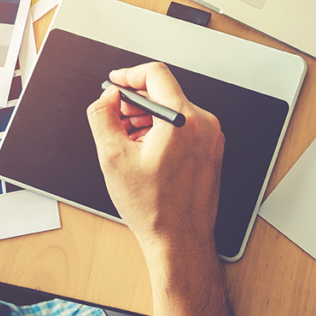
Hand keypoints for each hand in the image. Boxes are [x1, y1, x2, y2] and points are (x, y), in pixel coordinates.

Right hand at [86, 62, 223, 256]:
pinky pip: (184, 127)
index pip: (155, 74)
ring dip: (147, 118)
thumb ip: (103, 116)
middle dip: (135, 102)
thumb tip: (107, 97)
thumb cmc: (155, 209)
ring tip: (128, 141)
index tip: (115, 83)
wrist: (180, 241)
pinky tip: (146, 152)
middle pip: (164, 92)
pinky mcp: (212, 150)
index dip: (129, 75)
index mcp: (182, 120)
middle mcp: (203, 124)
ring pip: (173, 110)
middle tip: (116, 117)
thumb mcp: (113, 157)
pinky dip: (163, 131)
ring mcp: (211, 138)